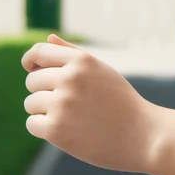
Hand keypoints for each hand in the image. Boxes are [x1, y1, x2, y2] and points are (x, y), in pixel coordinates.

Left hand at [21, 33, 158, 173]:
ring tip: (71, 119)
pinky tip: (66, 131)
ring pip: (31, 103)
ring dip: (44, 112)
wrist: (144, 136)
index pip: (38, 52)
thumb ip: (72, 54)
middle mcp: (70, 78)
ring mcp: (62, 104)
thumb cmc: (122, 102)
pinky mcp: (56, 129)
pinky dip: (44, 128)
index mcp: (81, 61)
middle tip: (68, 105)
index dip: (30, 61)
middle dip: (43, 92)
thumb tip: (48, 38)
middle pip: (32, 81)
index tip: (31, 69)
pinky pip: (33, 124)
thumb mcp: (101, 71)